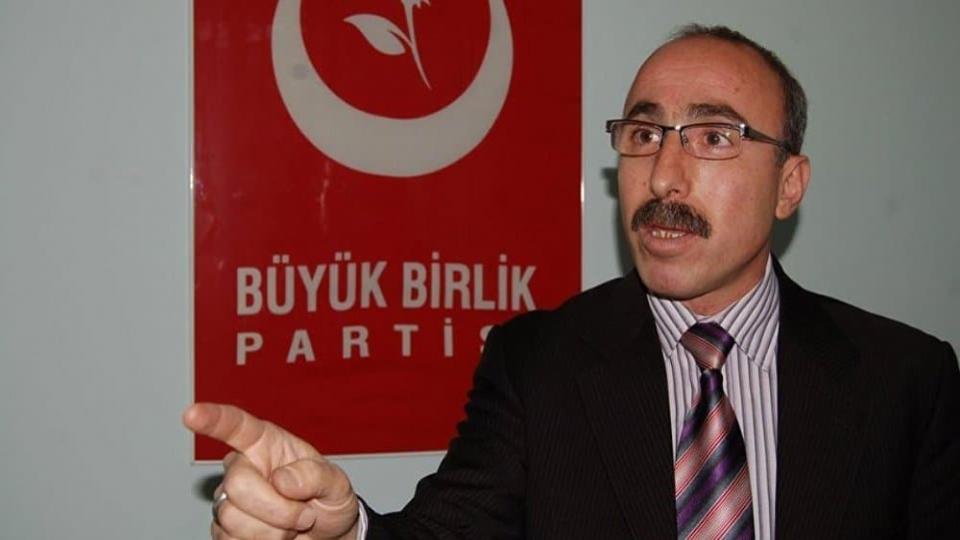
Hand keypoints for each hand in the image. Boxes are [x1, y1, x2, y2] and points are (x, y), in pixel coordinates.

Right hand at [183, 403, 359, 539]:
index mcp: (266, 444)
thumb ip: (316, 475)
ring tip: (292, 525)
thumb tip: (282, 480)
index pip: (236, 426)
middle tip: (304, 515)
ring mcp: (230, 499)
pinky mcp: (224, 529)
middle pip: (237, 485)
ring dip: (272, 531)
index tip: (192, 414)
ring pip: (231, 517)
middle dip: (276, 508)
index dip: (213, 418)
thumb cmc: (327, 500)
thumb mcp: (336, 482)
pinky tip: (276, 536)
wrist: (326, 535)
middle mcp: (243, 467)